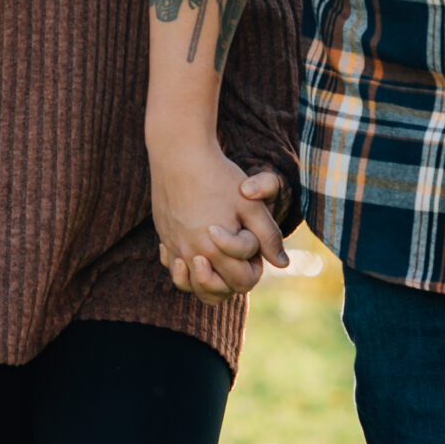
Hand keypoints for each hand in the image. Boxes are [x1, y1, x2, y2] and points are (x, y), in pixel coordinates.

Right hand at [151, 139, 286, 305]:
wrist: (178, 152)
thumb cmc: (219, 176)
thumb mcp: (251, 206)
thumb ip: (267, 237)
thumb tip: (282, 264)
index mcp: (216, 250)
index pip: (242, 283)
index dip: (255, 269)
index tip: (255, 247)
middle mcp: (191, 254)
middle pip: (215, 291)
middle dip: (232, 279)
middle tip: (238, 255)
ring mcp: (173, 246)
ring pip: (188, 284)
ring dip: (204, 281)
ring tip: (214, 264)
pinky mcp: (163, 236)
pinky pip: (172, 265)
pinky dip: (184, 267)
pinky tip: (193, 251)